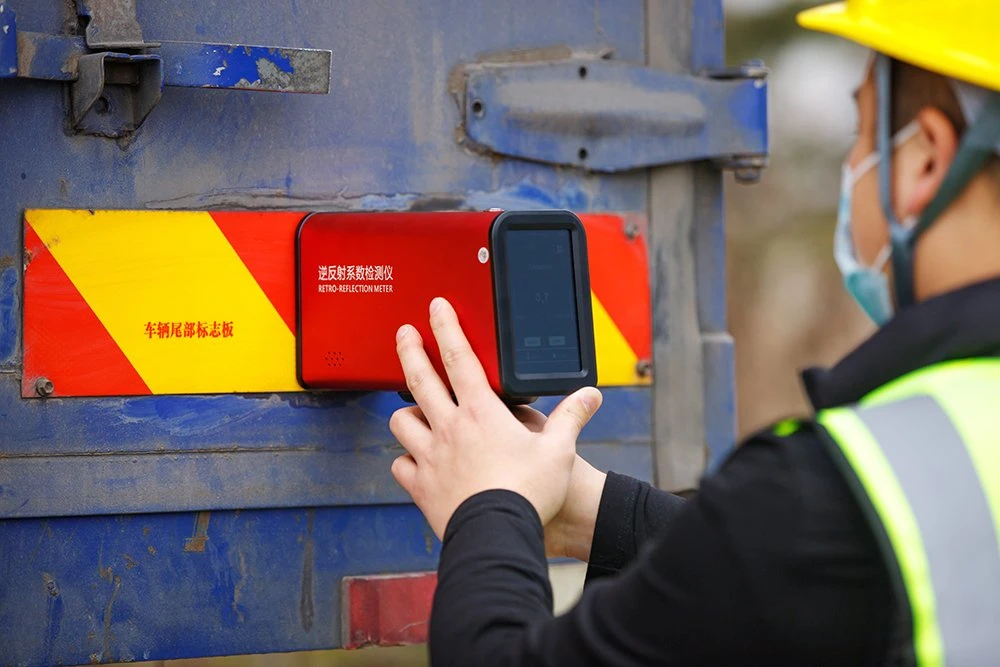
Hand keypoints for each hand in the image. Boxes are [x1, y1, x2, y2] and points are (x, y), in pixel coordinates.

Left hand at [389, 297, 602, 539]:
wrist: (499, 534)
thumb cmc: (530, 492)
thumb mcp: (559, 450)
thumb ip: (571, 417)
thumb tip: (591, 394)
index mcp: (482, 413)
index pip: (459, 358)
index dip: (446, 327)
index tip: (436, 308)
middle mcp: (450, 429)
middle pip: (419, 379)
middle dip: (410, 350)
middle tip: (404, 333)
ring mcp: (430, 457)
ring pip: (402, 422)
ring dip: (405, 412)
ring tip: (411, 408)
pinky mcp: (422, 487)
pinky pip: (401, 466)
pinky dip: (405, 461)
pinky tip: (415, 462)